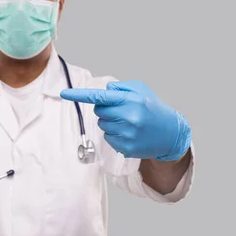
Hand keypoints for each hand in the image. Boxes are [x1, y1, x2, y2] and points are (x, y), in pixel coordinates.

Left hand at [60, 81, 190, 160]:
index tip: (64, 94)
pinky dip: (115, 135)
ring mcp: (127, 134)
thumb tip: (104, 90)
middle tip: (121, 110)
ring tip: (128, 122)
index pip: (100, 96)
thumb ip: (121, 87)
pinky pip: (108, 138)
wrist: (171, 133)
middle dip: (105, 110)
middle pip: (99, 112)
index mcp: (131, 100)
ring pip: (102, 126)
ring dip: (110, 123)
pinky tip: (129, 133)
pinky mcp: (126, 147)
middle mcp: (129, 117)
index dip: (80, 95)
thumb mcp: (141, 91)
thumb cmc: (153, 108)